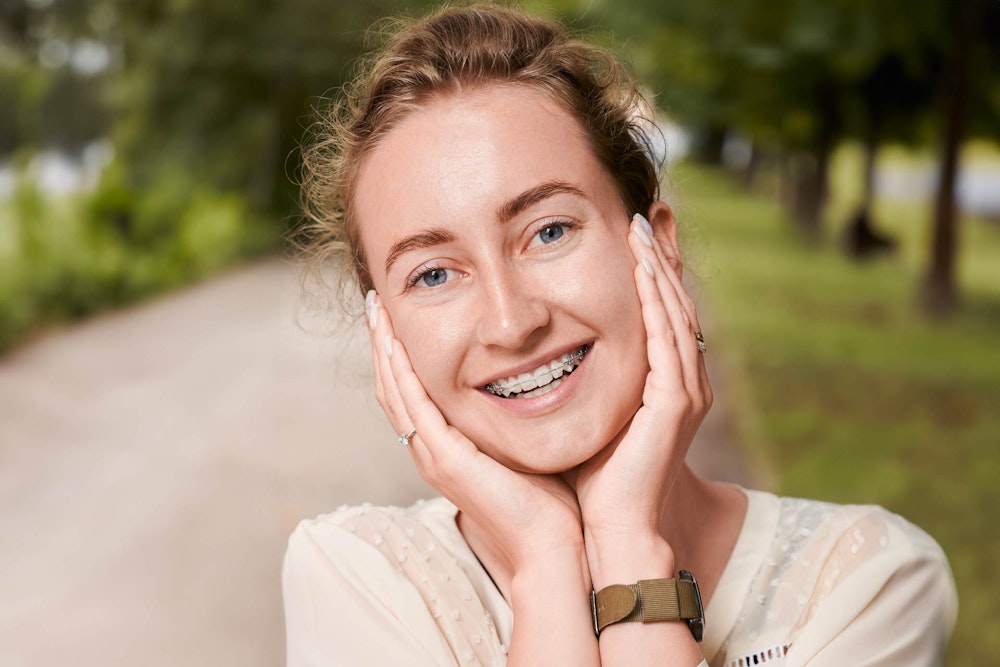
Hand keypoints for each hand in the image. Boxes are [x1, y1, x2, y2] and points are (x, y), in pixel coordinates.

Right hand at [366, 292, 585, 572]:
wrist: (550, 547)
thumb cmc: (548, 504)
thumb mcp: (523, 446)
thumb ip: (514, 418)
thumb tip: (534, 383)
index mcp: (446, 449)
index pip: (411, 393)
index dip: (400, 355)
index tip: (397, 318)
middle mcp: (430, 451)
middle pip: (392, 388)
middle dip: (382, 345)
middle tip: (374, 305)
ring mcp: (432, 455)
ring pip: (394, 392)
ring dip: (382, 350)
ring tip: (375, 311)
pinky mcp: (445, 459)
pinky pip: (413, 407)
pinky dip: (400, 372)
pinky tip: (394, 342)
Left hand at [569, 212, 712, 550]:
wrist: (612, 528)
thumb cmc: (593, 479)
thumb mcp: (587, 414)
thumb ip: (582, 381)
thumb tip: (543, 353)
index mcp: (664, 386)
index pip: (659, 316)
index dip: (649, 275)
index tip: (630, 236)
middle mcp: (683, 383)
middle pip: (675, 304)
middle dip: (659, 259)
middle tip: (642, 216)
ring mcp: (686, 392)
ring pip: (677, 313)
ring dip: (659, 268)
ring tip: (641, 229)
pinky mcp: (677, 402)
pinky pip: (669, 337)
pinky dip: (658, 300)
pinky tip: (644, 269)